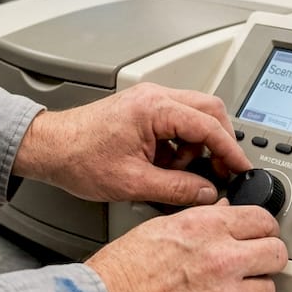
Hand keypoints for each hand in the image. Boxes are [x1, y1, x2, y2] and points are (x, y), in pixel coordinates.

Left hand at [12, 82, 250, 205]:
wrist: (49, 148)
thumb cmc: (78, 158)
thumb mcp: (133, 183)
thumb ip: (177, 189)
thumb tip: (206, 194)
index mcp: (154, 108)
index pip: (208, 124)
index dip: (230, 149)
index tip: (242, 168)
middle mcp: (154, 97)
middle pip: (209, 111)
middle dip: (220, 142)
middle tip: (223, 171)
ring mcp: (149, 101)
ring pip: (194, 115)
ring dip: (197, 145)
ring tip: (181, 173)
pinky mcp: (143, 110)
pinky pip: (177, 122)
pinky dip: (181, 144)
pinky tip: (167, 166)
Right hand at [86, 201, 286, 291]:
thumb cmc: (119, 274)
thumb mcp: (158, 229)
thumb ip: (199, 222)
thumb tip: (224, 213)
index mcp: (206, 228)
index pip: (262, 220)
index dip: (264, 229)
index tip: (262, 235)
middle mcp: (222, 260)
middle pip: (277, 255)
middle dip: (268, 259)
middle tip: (256, 264)